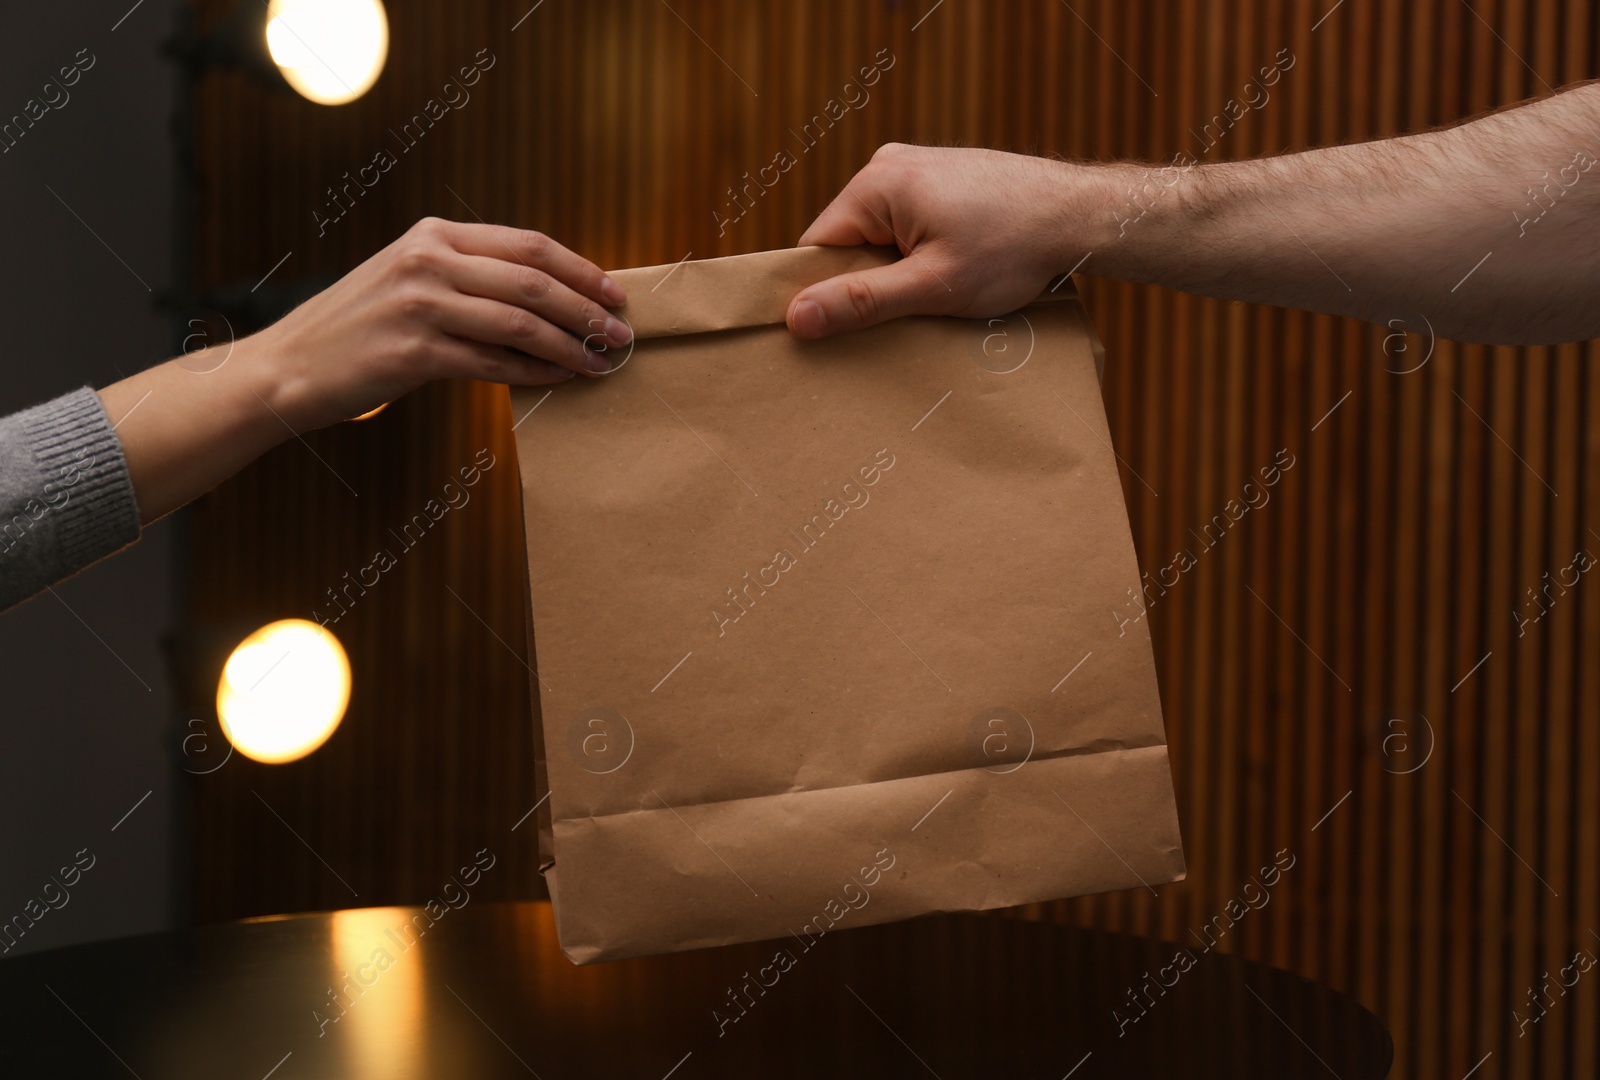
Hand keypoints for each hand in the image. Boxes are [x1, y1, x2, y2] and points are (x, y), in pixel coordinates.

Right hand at [253, 217, 630, 429]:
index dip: (582, 270)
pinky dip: (537, 372)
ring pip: (522, 323)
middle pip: (535, 282)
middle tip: (623, 334)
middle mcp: (429, 260)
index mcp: (435, 235)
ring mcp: (420, 304)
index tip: (616, 293)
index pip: (529, 245)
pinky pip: (494, 363)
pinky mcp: (414, 352)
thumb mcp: (410, 278)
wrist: (290, 367)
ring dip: (572, 346)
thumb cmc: (362, 329)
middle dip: (588, 310)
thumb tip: (548, 297)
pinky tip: (562, 380)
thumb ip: (468, 275)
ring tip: (603, 362)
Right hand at [787, 144, 1108, 338]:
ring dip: (900, 274)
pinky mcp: (946, 180)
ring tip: (934, 297)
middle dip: (868, 284)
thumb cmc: (1014, 247)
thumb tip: (797, 317)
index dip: (824, 292)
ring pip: (883, 239)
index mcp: (876, 183)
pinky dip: (922, 257)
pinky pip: (911, 227)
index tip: (839, 330)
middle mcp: (891, 165)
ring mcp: (921, 169)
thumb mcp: (932, 286)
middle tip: (898, 320)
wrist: (1084, 216)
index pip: (818, 246)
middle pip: (850, 243)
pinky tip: (952, 277)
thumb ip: (861, 302)